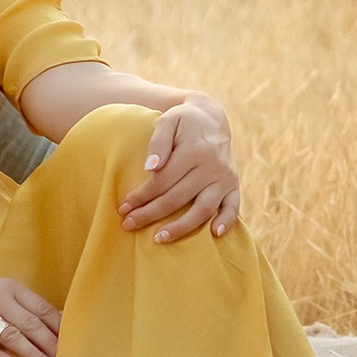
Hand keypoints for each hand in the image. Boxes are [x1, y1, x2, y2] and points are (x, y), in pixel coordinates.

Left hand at [120, 96, 240, 242]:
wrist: (211, 118)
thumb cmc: (183, 121)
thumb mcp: (167, 121)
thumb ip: (157, 142)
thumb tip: (150, 168)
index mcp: (194, 151)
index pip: (162, 181)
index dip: (141, 196)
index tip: (123, 207)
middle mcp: (212, 166)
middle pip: (177, 198)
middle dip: (150, 214)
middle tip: (128, 224)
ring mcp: (225, 178)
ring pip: (203, 209)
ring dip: (181, 227)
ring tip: (158, 238)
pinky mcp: (233, 185)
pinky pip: (233, 207)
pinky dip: (226, 222)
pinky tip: (214, 236)